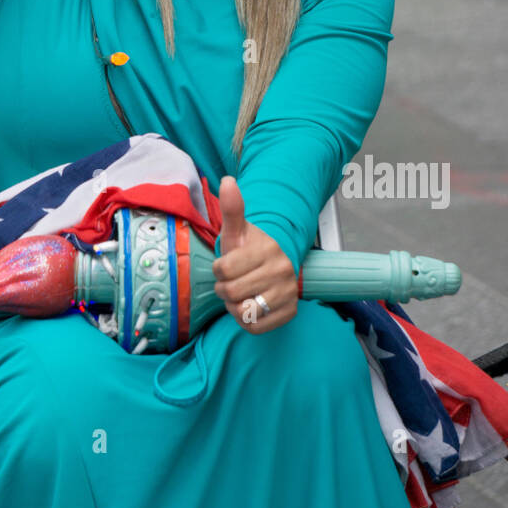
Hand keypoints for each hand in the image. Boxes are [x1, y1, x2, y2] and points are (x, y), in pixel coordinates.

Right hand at [0, 235, 76, 317]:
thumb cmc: (58, 294)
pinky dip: (0, 264)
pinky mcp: (14, 244)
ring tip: (16, 281)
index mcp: (4, 292)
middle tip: (11, 295)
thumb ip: (4, 305)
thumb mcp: (32, 310)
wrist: (77, 268)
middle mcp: (1, 272)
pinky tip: (14, 268)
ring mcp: (7, 256)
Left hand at [211, 177, 297, 333]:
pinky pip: (255, 327)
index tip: (225, 266)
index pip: (224, 270)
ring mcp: (288, 293)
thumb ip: (232, 208)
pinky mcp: (289, 313)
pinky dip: (245, 320)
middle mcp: (282, 271)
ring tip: (239, 295)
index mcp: (268, 249)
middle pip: (231, 292)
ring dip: (234, 306)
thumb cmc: (250, 248)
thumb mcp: (238, 229)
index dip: (218, 270)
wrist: (275, 265)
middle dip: (224, 289)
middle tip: (230, 282)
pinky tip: (248, 306)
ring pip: (243, 312)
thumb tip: (227, 180)